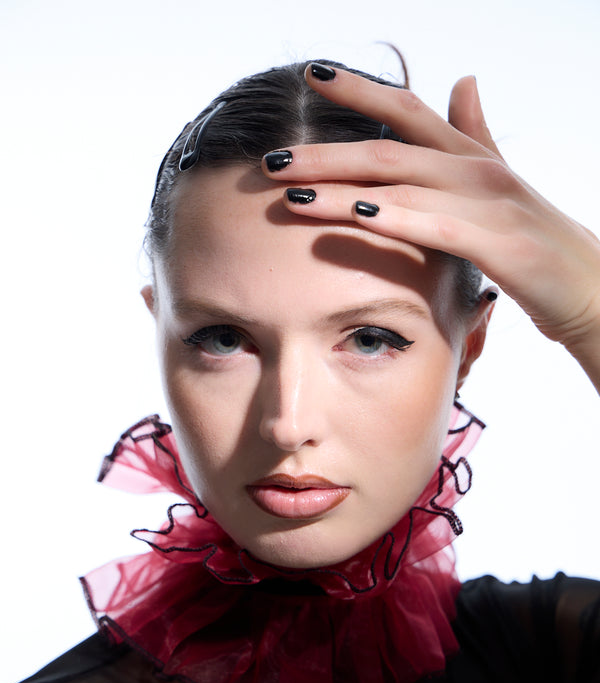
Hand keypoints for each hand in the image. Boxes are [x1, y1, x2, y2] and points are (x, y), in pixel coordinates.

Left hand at [262, 65, 599, 381]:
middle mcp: (477, 171)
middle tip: (271, 160)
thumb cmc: (538, 243)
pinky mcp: (500, 245)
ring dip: (339, 188)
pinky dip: (395, 218)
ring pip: (402, 187)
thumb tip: (462, 81)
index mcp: (471, 158)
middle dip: (325, 153)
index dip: (360, 90)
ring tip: (289, 193)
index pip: (409, 111)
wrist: (592, 288)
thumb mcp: (502, 184)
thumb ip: (475, 136)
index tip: (311, 75)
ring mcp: (490, 204)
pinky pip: (437, 227)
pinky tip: (355, 215)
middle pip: (388, 150)